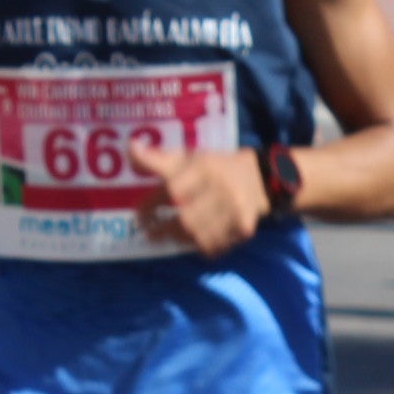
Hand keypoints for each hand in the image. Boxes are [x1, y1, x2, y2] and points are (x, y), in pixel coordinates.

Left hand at [127, 144, 265, 257]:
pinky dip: (202, 246)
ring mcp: (235, 210)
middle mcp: (221, 188)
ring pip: (199, 236)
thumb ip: (158, 158)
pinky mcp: (244, 227)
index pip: (172, 189)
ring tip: (168, 237)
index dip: (151, 205)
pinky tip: (196, 240)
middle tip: (149, 233)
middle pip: (185, 219)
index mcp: (205, 167)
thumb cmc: (216, 167)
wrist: (263, 177)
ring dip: (179, 239)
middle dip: (163, 228)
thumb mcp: (190, 157)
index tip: (139, 216)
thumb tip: (130, 147)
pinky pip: (216, 245)